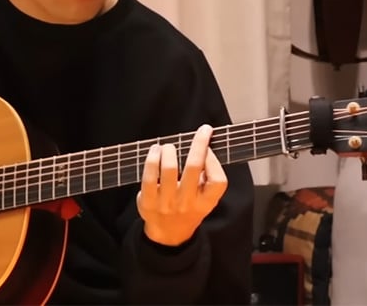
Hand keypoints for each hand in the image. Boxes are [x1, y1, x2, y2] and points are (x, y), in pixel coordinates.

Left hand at [137, 124, 226, 245]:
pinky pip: (149, 176)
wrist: (169, 234)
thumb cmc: (188, 208)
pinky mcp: (148, 202)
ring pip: (169, 168)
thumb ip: (207, 179)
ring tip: (168, 146)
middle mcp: (188, 203)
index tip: (209, 148)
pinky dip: (152, 158)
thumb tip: (206, 146)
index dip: (214, 160)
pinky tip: (155, 151)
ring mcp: (167, 203)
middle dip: (199, 144)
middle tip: (202, 132)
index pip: (218, 180)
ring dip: (170, 150)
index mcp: (206, 203)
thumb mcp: (205, 200)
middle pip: (194, 167)